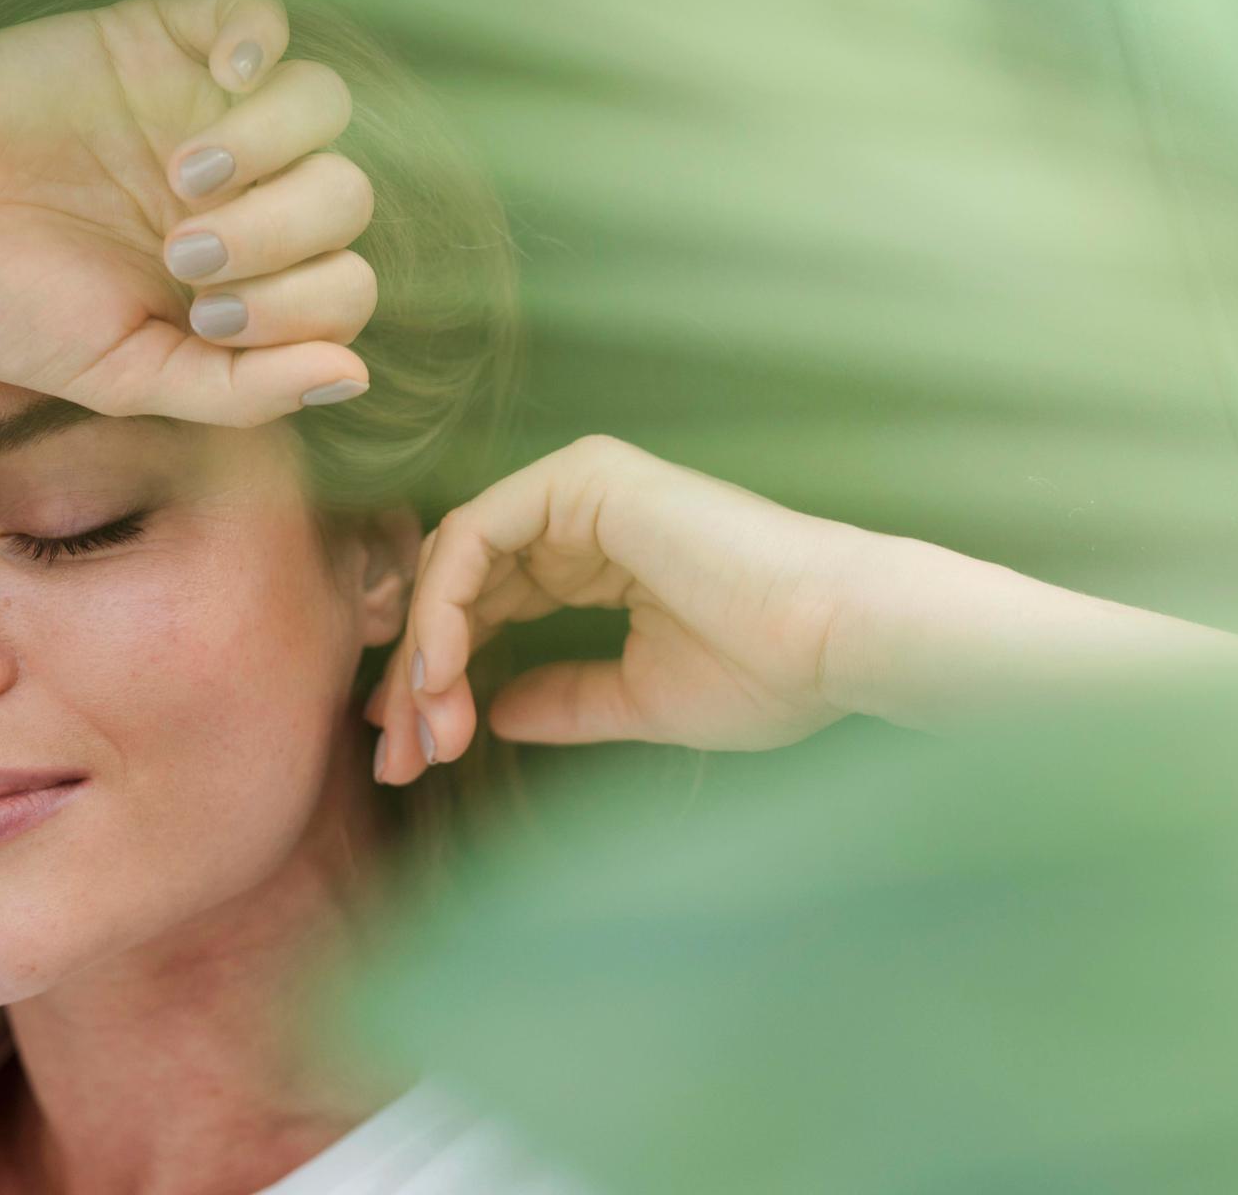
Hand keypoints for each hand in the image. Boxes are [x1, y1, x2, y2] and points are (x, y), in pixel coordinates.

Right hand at [0, 0, 373, 425]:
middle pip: (345, 194)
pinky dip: (259, 36)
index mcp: (248, 280)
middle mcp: (243, 194)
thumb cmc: (7, 312)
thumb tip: (353, 378)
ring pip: (319, 104)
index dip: (301, 306)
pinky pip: (254, 11)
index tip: (203, 316)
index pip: (344, 285)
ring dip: (274, 146)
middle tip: (185, 253)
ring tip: (183, 177)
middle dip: (281, 234)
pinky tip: (224, 77)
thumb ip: (244, 390)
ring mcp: (204, 113)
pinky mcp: (155, 41)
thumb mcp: (129, 377)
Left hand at [366, 435, 876, 783]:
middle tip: (398, 758)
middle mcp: (583, 514)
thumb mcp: (637, 700)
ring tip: (422, 733)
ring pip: (456, 564)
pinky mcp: (583, 479)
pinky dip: (444, 608)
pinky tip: (440, 675)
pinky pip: (475, 537)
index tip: (416, 754)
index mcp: (601, 557)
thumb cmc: (770, 672)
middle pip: (461, 588)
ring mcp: (581, 488)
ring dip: (425, 654)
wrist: (839, 642)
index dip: (444, 681)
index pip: (490, 610)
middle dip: (419, 678)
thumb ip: (564, 699)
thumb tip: (493, 712)